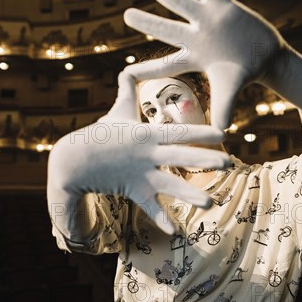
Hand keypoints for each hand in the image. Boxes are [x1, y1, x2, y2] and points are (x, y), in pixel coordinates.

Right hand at [47, 72, 229, 234]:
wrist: (72, 160)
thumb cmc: (100, 134)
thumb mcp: (117, 110)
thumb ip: (127, 90)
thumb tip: (127, 68)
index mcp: (147, 134)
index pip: (178, 131)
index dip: (200, 132)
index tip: (223, 132)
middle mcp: (147, 154)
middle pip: (179, 157)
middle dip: (204, 159)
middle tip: (228, 163)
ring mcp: (141, 174)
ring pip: (169, 186)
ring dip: (189, 194)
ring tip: (210, 203)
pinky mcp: (133, 190)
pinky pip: (148, 207)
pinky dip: (161, 220)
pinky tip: (175, 232)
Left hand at [123, 0, 285, 129]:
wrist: (265, 56)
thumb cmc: (244, 74)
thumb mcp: (230, 92)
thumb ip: (223, 109)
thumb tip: (220, 135)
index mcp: (193, 58)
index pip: (165, 64)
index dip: (147, 69)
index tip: (126, 71)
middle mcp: (195, 37)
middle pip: (165, 29)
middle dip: (146, 22)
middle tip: (126, 14)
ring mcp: (208, 20)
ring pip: (182, 4)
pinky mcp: (223, 5)